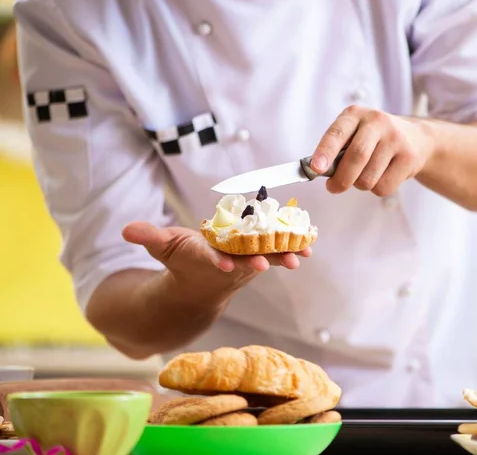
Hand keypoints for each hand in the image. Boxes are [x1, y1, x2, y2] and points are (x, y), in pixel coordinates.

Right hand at [121, 222, 310, 303]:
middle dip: (255, 263)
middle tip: (267, 264)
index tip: (225, 264)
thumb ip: (148, 237)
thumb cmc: (181, 261)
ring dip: (283, 256)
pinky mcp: (261, 259)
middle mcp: (229, 265)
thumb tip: (125, 229)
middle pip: (243, 263)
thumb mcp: (163, 248)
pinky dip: (293, 249)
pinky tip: (310, 244)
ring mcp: (247, 264)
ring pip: (267, 259)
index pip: (211, 261)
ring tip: (302, 254)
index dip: (217, 261)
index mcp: (205, 260)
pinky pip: (278, 252)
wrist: (201, 287)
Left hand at [310, 105, 434, 196]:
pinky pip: (384, 187)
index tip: (315, 169)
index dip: (325, 152)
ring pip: (368, 178)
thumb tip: (319, 172)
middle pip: (356, 157)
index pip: (337, 133)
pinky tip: (381, 176)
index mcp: (355, 114)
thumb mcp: (353, 134)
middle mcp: (377, 121)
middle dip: (341, 179)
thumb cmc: (372, 140)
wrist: (415, 138)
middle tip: (333, 187)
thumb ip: (336, 150)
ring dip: (360, 185)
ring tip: (364, 175)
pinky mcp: (409, 157)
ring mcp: (396, 138)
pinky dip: (377, 189)